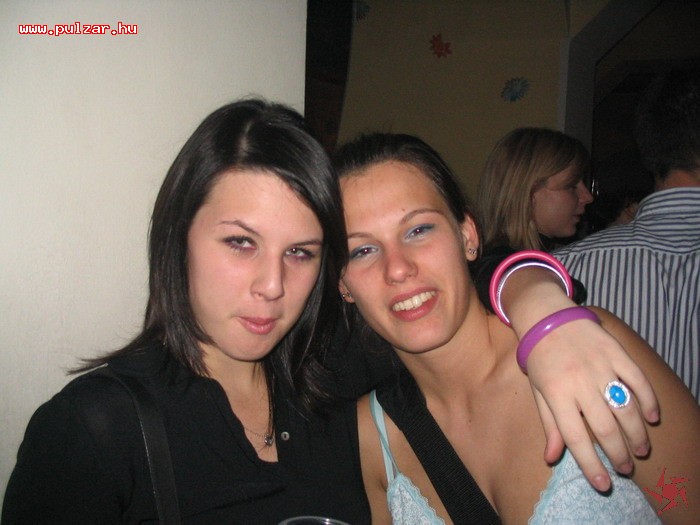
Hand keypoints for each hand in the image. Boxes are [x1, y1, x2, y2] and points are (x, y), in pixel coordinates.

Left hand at [525, 315, 658, 491]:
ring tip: (639, 450)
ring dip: (636, 433)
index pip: (574, 437)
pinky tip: (652, 417)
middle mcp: (578, 382)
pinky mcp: (616, 352)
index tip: (603, 484)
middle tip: (625, 468)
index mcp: (556, 394)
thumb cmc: (540, 358)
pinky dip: (648, 400)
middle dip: (618, 453)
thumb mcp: (538, 391)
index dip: (589, 464)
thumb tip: (551, 458)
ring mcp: (599, 366)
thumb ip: (549, 424)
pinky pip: (637, 379)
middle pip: (604, 427)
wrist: (547, 316)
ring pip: (625, 407)